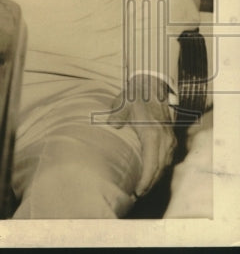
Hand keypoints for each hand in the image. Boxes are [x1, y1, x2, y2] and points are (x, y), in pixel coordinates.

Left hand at [106, 75, 176, 196]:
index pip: (151, 163)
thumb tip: (112, 124)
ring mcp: (170, 138)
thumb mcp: (122, 104)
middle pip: (159, 168)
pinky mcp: (171, 137)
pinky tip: (152, 173)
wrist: (151, 87)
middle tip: (137, 194)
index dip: (145, 180)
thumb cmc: (134, 97)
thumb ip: (117, 115)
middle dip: (150, 183)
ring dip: (155, 177)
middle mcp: (164, 139)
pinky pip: (168, 158)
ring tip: (144, 188)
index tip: (138, 191)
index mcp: (152, 133)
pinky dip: (160, 168)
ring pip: (165, 164)